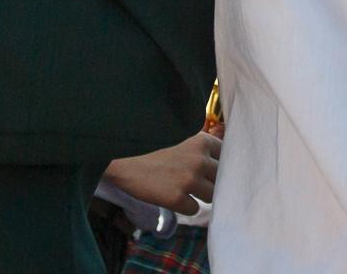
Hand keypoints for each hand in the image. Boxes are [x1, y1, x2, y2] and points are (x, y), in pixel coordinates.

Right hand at [102, 130, 222, 213]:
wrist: (120, 159)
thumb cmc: (147, 146)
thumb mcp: (177, 136)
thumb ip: (197, 147)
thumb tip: (217, 163)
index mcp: (200, 140)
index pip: (225, 156)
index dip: (218, 164)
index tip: (210, 169)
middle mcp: (199, 159)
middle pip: (221, 178)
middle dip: (210, 181)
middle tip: (195, 182)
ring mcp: (189, 179)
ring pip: (211, 196)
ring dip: (199, 195)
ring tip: (181, 189)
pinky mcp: (177, 198)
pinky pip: (194, 209)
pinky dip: (184, 207)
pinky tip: (170, 196)